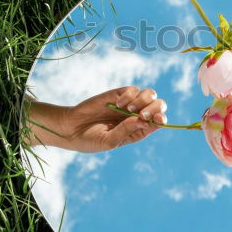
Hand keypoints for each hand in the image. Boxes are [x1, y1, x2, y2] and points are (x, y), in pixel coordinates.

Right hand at [24, 86, 167, 153]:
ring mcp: (129, 104)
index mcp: (138, 130)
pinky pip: (133, 89)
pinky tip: (117, 103)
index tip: (156, 119)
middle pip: (158, 105)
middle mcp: (137, 116)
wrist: (71, 128)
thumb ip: (125, 131)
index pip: (158, 122)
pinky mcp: (119, 94)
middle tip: (142, 114)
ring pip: (149, 94)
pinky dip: (129, 95)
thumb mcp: (109, 141)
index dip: (161, 119)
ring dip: (142, 100)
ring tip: (126, 109)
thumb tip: (142, 120)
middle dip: (155, 108)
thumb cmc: (90, 140)